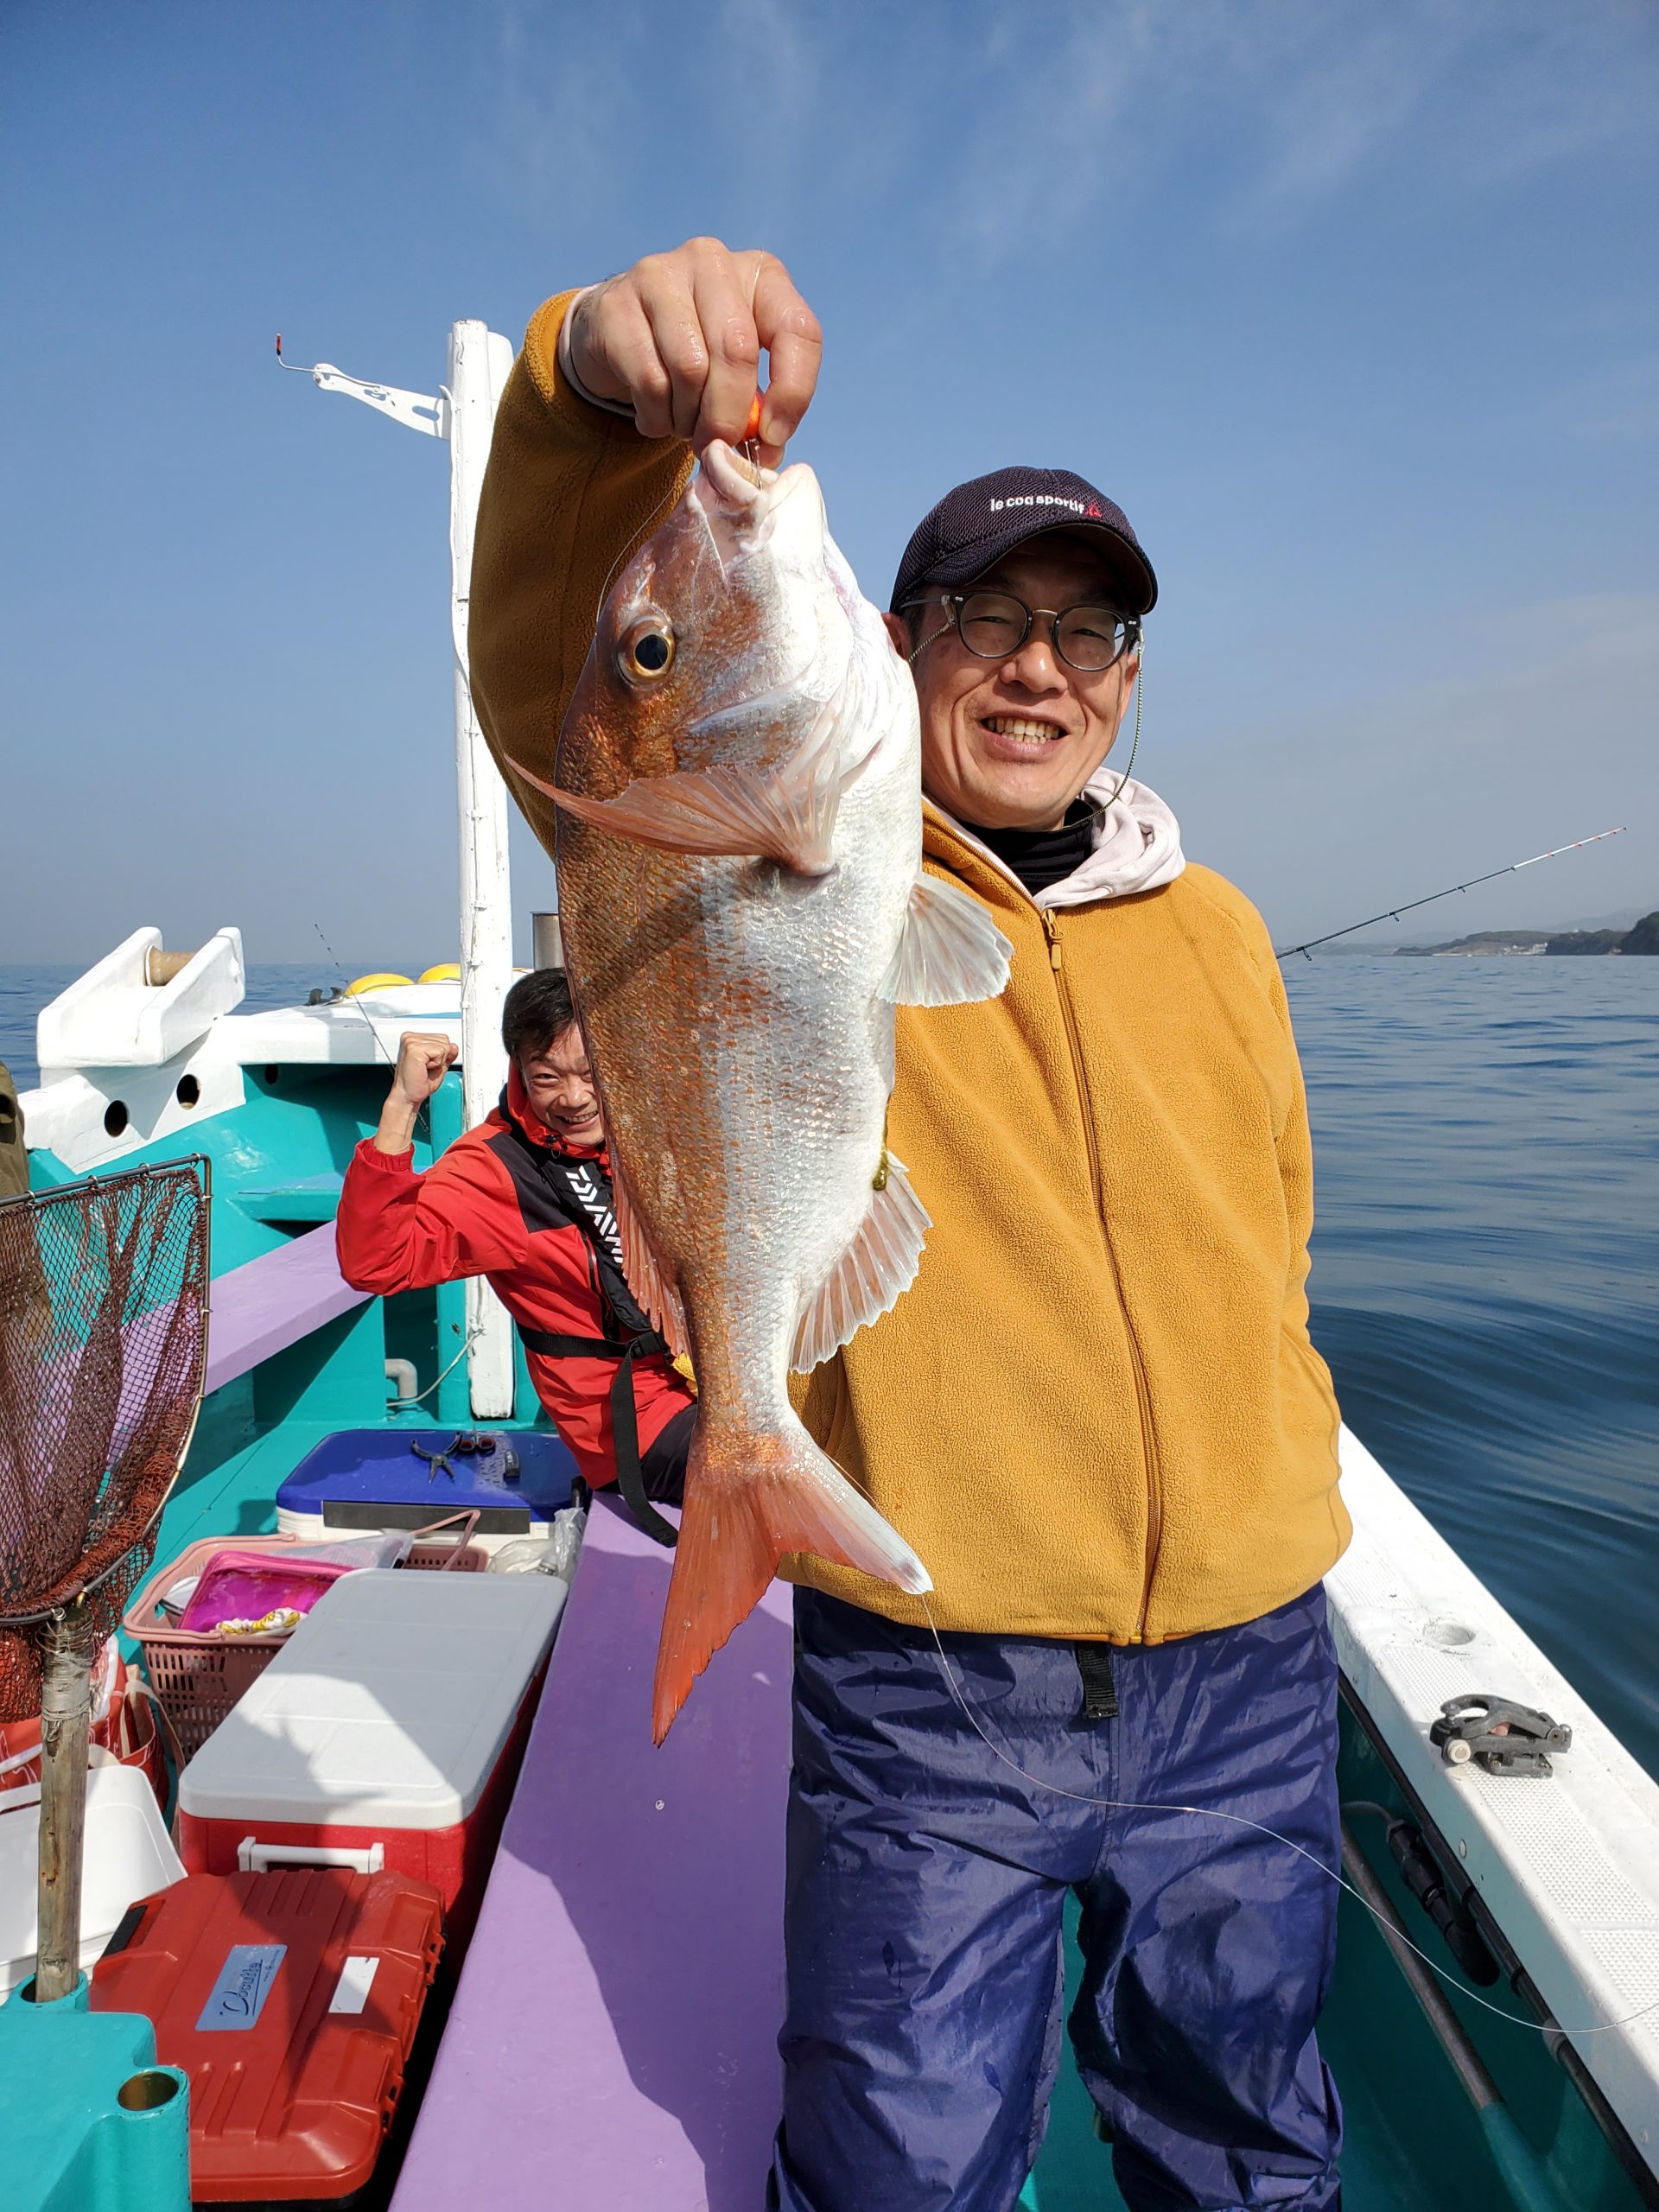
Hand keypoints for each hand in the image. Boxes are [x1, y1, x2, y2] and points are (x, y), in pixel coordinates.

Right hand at [391, 1031, 458, 1107]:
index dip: (441, 1055)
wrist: (407, 1097)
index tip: (427, 1065)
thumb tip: (454, 1046)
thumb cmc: (418, 1084)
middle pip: (444, 1040)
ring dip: (438, 1061)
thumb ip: (447, 1054)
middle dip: (440, 1057)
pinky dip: (436, 1064)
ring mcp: (411, 1041)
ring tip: (424, 1069)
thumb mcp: (438, 1066)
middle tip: (425, 1068)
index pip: (442, 1038)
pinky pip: (440, 1052)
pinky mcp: (414, 1049)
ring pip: (444, 1046)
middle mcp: (410, 1037)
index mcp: (413, 1038)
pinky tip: (423, 1068)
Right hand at [567, 237, 822, 464]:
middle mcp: (713, 261)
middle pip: (737, 350)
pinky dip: (657, 417)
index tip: (773, 437)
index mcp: (759, 274)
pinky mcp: (617, 304)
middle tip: (719, 447)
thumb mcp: (738, 368)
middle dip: (730, 416)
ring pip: (690, 368)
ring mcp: (660, 275)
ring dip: (689, 419)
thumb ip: (759, 406)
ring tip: (685, 426)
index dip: (792, 392)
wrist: (617, 331)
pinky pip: (649, 380)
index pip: (798, 329)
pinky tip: (656, 416)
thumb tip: (764, 456)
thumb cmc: (694, 353)